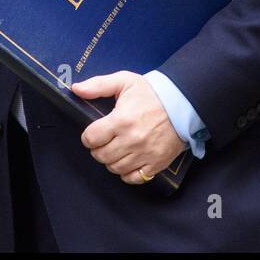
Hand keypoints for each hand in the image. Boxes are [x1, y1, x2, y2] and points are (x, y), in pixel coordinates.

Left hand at [72, 70, 187, 184]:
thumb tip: (76, 89)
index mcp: (121, 120)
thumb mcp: (124, 81)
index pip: (91, 138)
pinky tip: (128, 161)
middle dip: (98, 148)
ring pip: (115, 168)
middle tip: (104, 141)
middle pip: (101, 155)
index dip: (88, 136)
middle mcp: (131, 140)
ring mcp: (144, 154)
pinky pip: (133, 178)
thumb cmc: (153, 92)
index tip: (93, 133)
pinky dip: (127, 173)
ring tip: (116, 149)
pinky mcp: (156, 163)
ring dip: (111, 160)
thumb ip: (97, 85)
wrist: (183, 103)